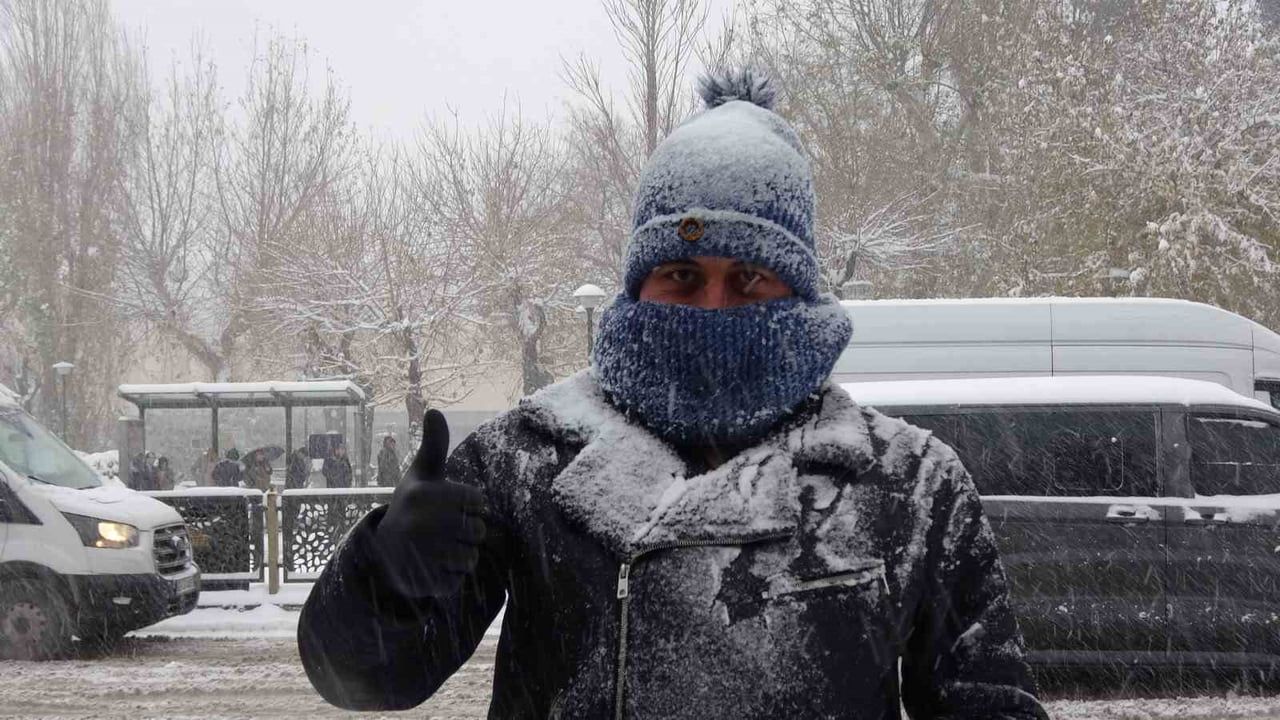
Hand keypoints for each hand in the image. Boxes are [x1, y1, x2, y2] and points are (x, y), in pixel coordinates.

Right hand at [370, 409, 485, 597]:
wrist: (383, 550)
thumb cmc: (414, 506)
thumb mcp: (423, 474)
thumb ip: (434, 444)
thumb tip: (434, 410)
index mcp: (424, 495)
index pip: (479, 501)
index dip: (471, 505)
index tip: (451, 506)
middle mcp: (419, 524)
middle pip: (479, 531)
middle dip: (468, 532)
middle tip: (444, 530)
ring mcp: (418, 556)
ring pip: (471, 558)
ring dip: (462, 555)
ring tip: (440, 548)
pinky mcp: (420, 583)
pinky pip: (458, 581)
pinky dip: (451, 577)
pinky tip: (432, 567)